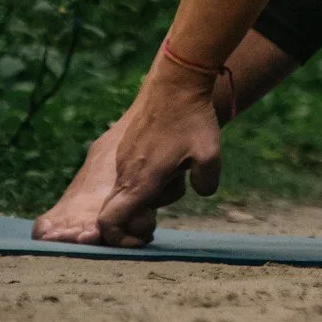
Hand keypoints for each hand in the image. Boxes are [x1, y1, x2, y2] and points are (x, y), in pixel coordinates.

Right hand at [94, 68, 222, 246]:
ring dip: (152, 191)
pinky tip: (175, 156)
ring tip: (179, 168)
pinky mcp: (127, 147)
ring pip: (131, 191)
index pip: (110, 222)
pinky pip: (134, 173)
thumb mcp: (211, 154)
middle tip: (174, 190)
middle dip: (143, 215)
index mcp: (140, 180)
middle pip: (120, 212)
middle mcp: (126, 172)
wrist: (176, 82)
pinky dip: (151, 175)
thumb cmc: (193, 119)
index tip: (144, 236)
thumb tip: (201, 192)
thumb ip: (207, 183)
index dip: (120, 238)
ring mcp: (123, 158)